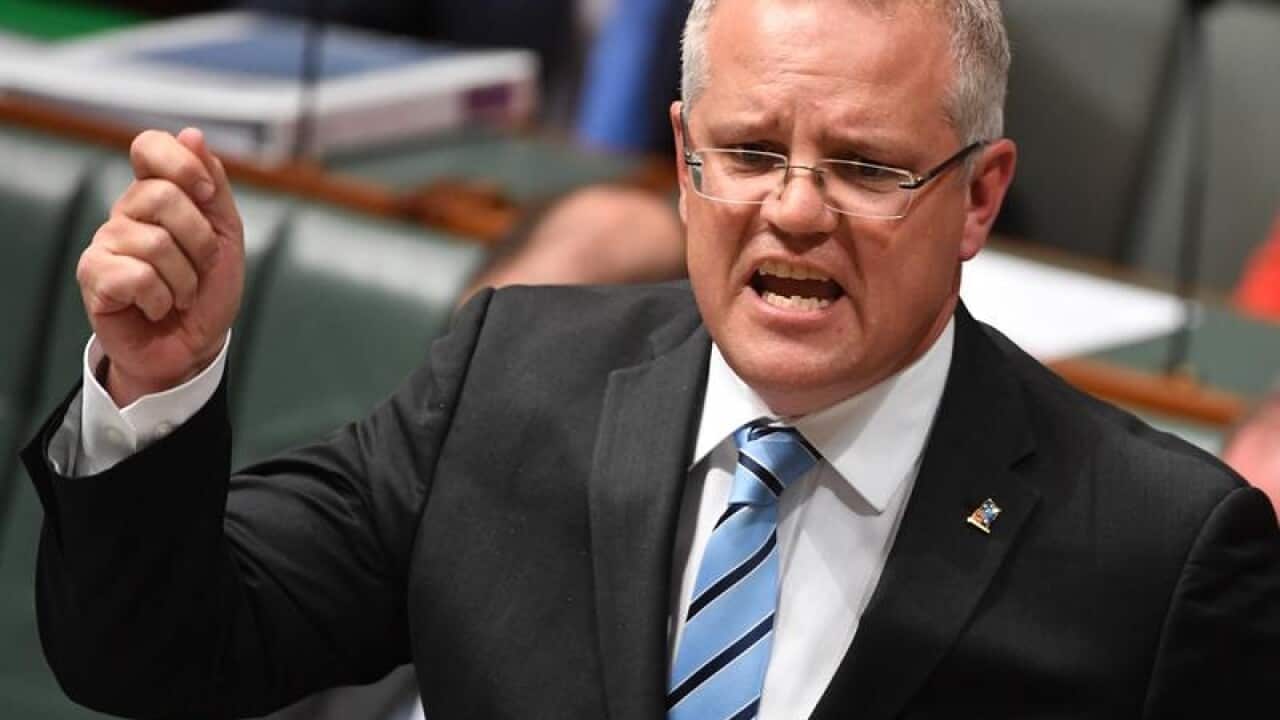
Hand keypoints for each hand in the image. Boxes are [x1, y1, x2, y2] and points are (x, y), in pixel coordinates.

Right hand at [76, 128, 243, 406]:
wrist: (195, 345)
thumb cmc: (208, 289)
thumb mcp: (225, 233)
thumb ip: (213, 185)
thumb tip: (192, 135)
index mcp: (156, 193)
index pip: (148, 145)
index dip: (182, 164)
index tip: (207, 195)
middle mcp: (126, 211)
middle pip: (163, 196)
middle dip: (200, 241)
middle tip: (200, 267)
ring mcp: (105, 242)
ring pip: (155, 243)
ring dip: (185, 279)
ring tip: (180, 294)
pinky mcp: (94, 276)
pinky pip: (136, 276)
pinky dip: (161, 299)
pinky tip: (156, 306)